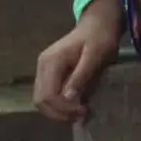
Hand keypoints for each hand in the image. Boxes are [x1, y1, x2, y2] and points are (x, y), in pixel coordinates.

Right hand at [33, 0, 123, 122]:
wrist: (97, 25)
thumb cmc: (99, 39)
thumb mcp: (95, 57)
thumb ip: (81, 77)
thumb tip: (68, 99)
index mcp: (52, 62)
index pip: (47, 95)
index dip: (64, 109)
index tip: (85, 111)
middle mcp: (43, 66)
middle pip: (40, 101)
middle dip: (61, 114)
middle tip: (84, 115)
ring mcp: (44, 70)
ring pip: (43, 101)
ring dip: (60, 112)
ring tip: (82, 112)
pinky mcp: (50, 74)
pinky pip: (49, 95)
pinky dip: (61, 106)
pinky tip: (78, 105)